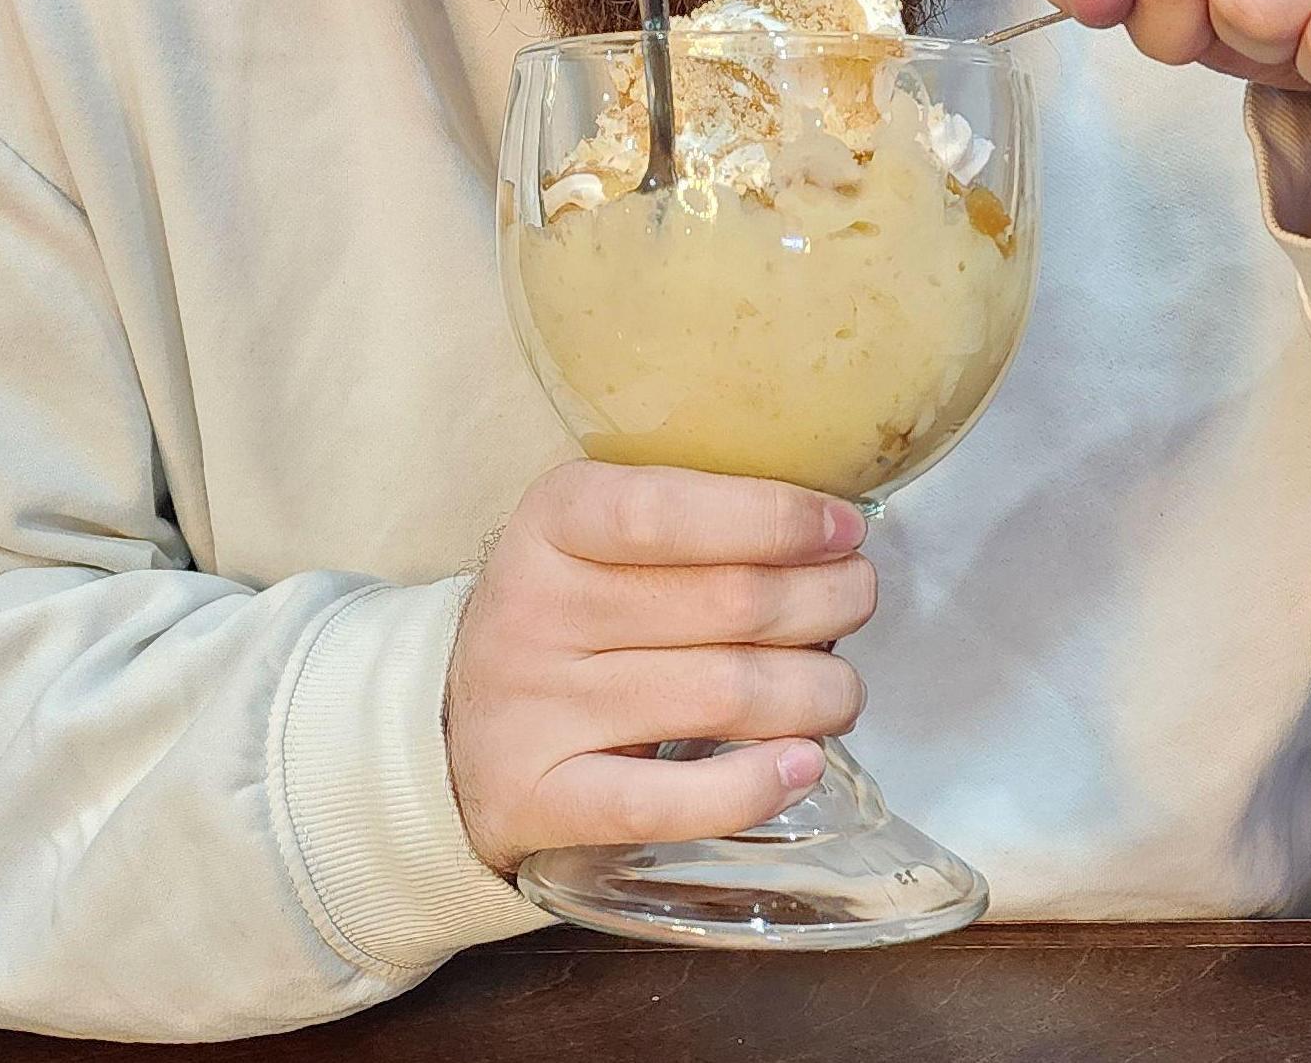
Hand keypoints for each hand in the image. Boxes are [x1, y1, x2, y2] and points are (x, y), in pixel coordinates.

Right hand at [445, 461, 875, 876]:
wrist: (451, 729)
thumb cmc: (566, 615)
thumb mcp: (596, 541)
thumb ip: (690, 527)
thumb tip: (830, 535)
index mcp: (554, 518)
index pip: (670, 508)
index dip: (774, 517)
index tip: (845, 528)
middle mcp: (537, 607)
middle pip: (722, 602)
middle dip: (823, 600)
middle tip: (859, 599)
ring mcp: (535, 708)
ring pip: (718, 695)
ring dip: (814, 693)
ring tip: (842, 690)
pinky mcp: (542, 800)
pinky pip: (664, 801)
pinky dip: (749, 787)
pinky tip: (803, 765)